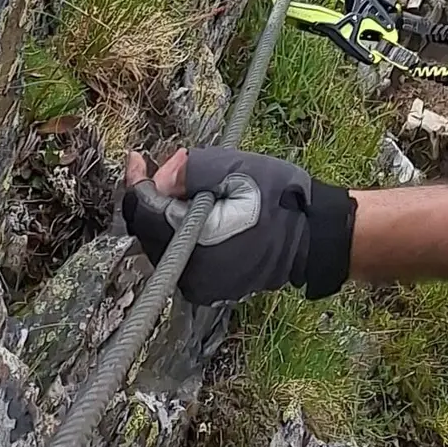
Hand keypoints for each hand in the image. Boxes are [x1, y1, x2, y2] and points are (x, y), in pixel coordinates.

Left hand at [121, 144, 347, 304]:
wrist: (311, 237)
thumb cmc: (277, 197)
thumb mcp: (235, 168)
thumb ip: (191, 169)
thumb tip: (161, 176)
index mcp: (192, 240)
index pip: (145, 211)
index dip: (136, 181)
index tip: (136, 157)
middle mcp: (188, 271)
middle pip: (149, 230)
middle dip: (155, 197)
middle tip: (175, 168)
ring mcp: (197, 285)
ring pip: (162, 245)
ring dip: (167, 215)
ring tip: (193, 189)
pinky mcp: (206, 289)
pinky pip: (180, 256)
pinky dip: (181, 233)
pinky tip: (201, 213)